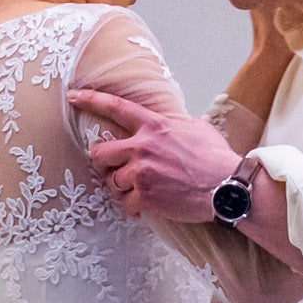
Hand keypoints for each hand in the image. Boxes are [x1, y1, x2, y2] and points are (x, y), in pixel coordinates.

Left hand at [69, 86, 243, 221]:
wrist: (228, 188)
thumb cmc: (216, 158)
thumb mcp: (196, 128)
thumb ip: (173, 124)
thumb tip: (167, 122)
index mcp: (155, 126)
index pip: (116, 108)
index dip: (91, 100)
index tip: (74, 96)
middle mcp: (143, 147)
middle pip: (100, 152)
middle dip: (103, 162)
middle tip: (113, 168)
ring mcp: (142, 174)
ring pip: (111, 181)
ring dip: (121, 186)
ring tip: (138, 190)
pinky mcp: (145, 198)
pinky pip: (125, 203)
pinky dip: (132, 206)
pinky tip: (145, 206)